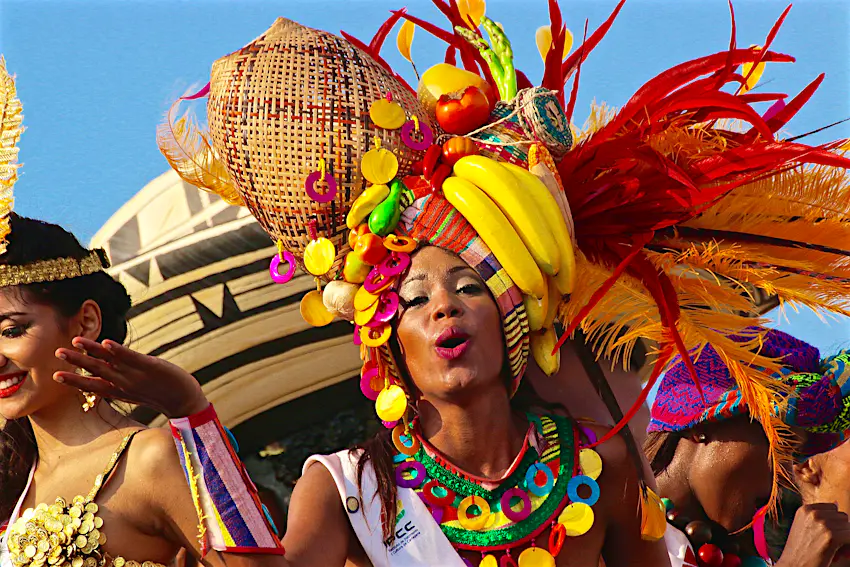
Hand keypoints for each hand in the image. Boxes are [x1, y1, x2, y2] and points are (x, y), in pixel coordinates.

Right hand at [55, 337, 209, 418]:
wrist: (185, 401)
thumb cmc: (159, 395)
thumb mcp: (135, 392)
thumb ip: (120, 383)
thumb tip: (107, 375)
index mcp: (119, 391)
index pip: (92, 386)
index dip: (74, 381)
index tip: (55, 376)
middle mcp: (124, 383)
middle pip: (96, 371)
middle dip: (76, 362)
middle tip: (57, 353)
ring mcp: (136, 375)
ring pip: (109, 362)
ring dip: (91, 351)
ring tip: (75, 341)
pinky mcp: (150, 366)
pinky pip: (131, 357)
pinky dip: (117, 350)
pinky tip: (105, 343)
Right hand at [776, 503, 849, 566]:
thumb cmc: (800, 551)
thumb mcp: (804, 528)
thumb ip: (820, 516)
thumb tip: (837, 503)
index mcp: (805, 509)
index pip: (833, 508)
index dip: (834, 523)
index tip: (828, 536)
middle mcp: (813, 513)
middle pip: (843, 517)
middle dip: (841, 531)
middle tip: (831, 545)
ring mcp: (822, 523)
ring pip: (848, 527)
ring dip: (845, 539)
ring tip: (833, 550)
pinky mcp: (831, 536)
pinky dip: (848, 546)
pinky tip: (837, 554)